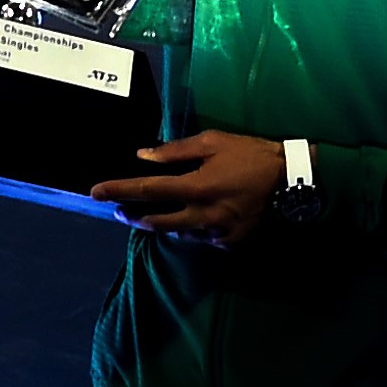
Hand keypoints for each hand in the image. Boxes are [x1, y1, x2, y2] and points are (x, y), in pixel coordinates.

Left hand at [91, 127, 282, 243]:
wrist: (291, 180)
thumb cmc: (250, 154)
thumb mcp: (212, 143)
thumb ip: (175, 152)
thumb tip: (143, 156)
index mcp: (195, 187)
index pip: (146, 191)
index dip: (118, 191)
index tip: (95, 192)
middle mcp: (201, 215)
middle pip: (155, 222)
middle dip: (133, 216)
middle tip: (120, 211)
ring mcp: (215, 233)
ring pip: (177, 233)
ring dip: (162, 224)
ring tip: (151, 214)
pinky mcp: (228, 243)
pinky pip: (200, 238)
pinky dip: (190, 229)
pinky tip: (190, 219)